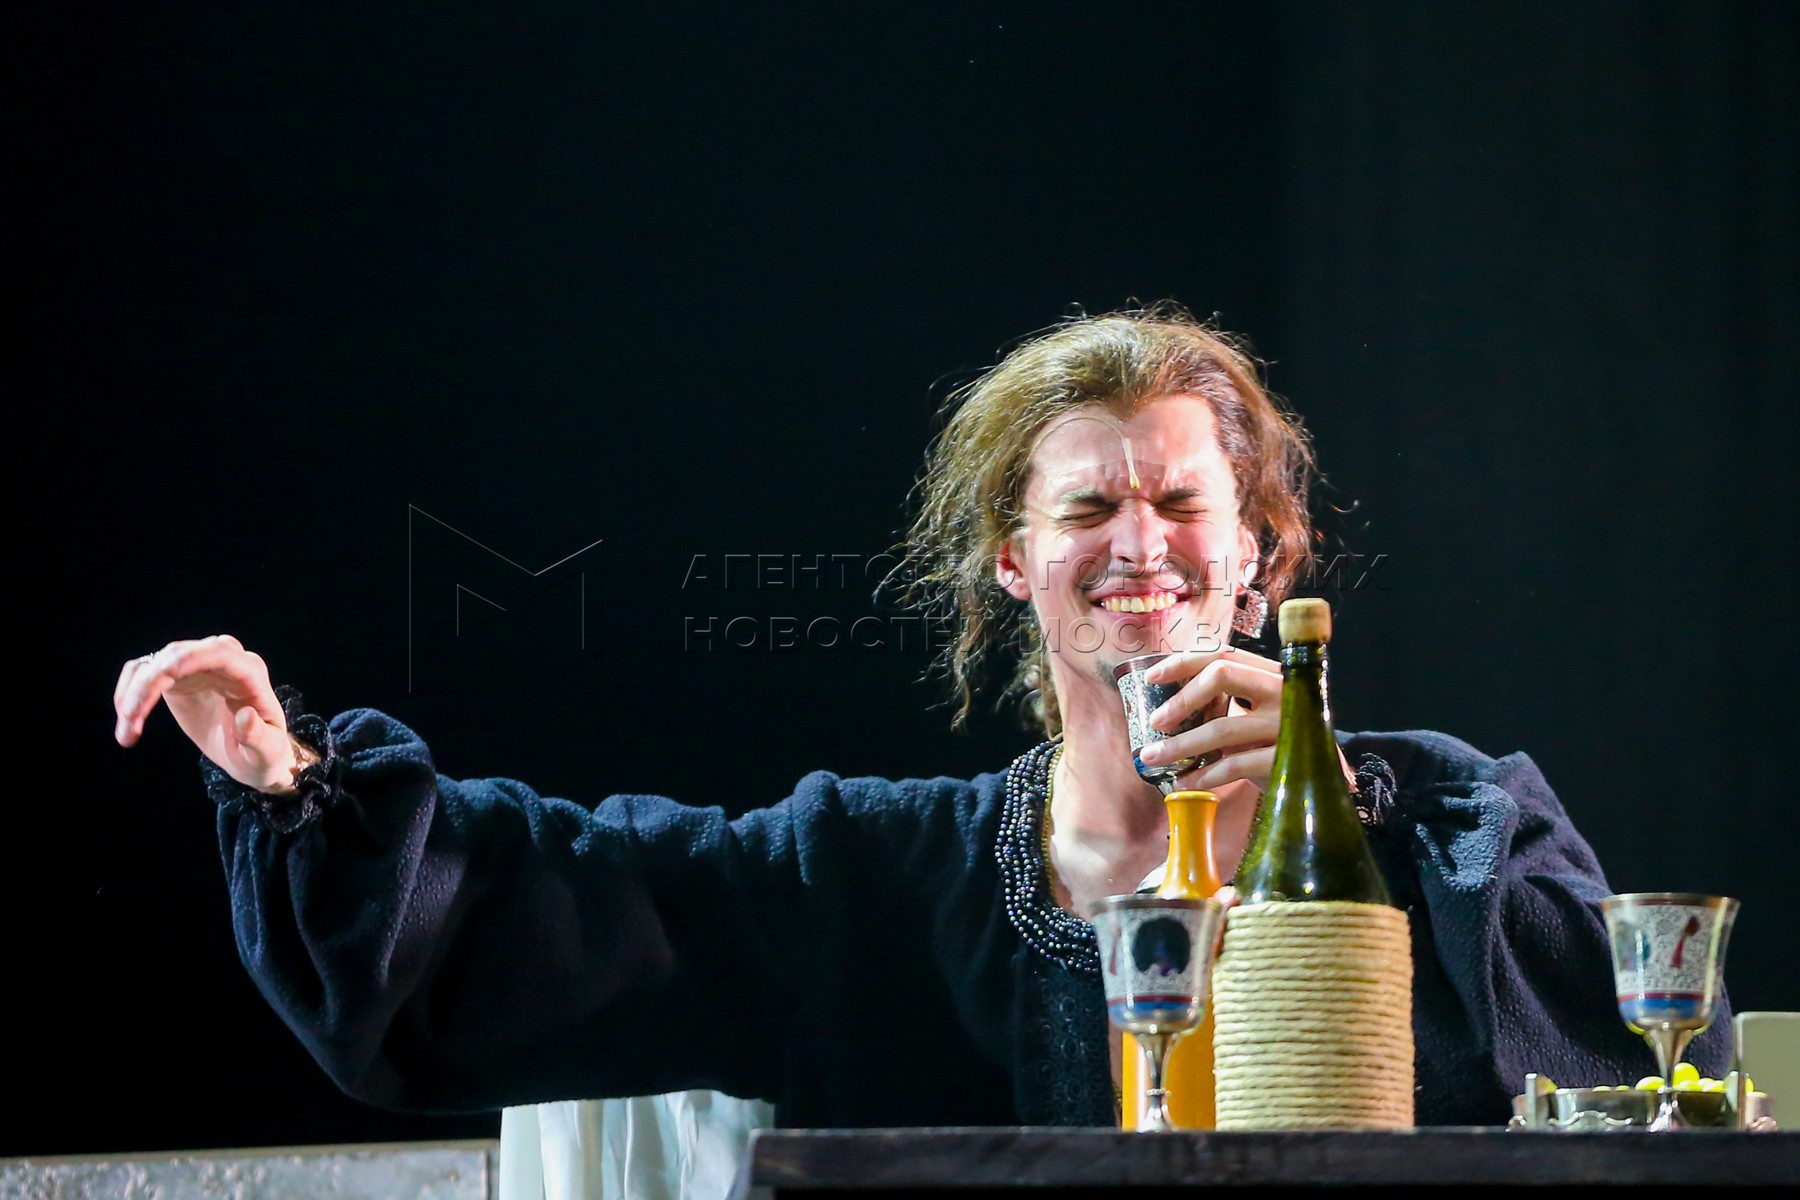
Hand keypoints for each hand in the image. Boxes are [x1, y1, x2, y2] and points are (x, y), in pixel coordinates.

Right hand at [113, 635, 305, 793]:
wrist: (251, 755)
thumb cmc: (264, 752)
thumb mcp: (266, 752)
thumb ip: (259, 737)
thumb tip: (246, 717)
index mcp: (250, 674)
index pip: (221, 653)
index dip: (192, 657)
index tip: (165, 671)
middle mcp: (224, 662)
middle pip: (180, 654)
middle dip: (150, 681)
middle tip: (130, 717)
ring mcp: (198, 666)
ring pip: (156, 662)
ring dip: (134, 692)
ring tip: (126, 732)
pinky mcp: (178, 677)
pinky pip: (146, 673)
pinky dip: (130, 693)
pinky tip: (127, 724)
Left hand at [1133, 646, 1352, 796]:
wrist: (1325, 779)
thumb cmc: (1277, 741)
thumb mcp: (1255, 714)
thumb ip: (1224, 702)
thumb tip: (1164, 707)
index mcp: (1272, 673)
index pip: (1224, 654)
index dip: (1184, 662)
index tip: (1152, 676)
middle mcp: (1283, 691)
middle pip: (1223, 675)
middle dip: (1182, 698)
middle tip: (1155, 721)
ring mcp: (1288, 725)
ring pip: (1222, 728)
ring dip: (1180, 746)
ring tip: (1153, 758)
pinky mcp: (1287, 760)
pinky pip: (1235, 765)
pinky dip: (1204, 775)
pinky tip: (1186, 782)